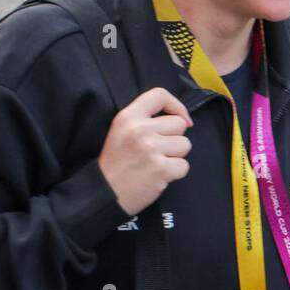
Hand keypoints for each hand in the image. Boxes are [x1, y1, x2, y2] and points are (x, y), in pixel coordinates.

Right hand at [97, 87, 192, 215]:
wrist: (104, 194)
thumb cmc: (116, 164)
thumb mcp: (121, 131)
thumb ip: (144, 120)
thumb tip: (180, 117)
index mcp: (128, 117)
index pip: (160, 95)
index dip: (176, 105)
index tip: (182, 118)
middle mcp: (140, 130)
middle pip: (179, 124)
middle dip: (174, 138)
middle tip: (157, 151)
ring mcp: (151, 149)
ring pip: (185, 145)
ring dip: (176, 156)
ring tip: (157, 163)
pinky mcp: (161, 169)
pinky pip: (184, 166)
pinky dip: (176, 173)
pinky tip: (159, 176)